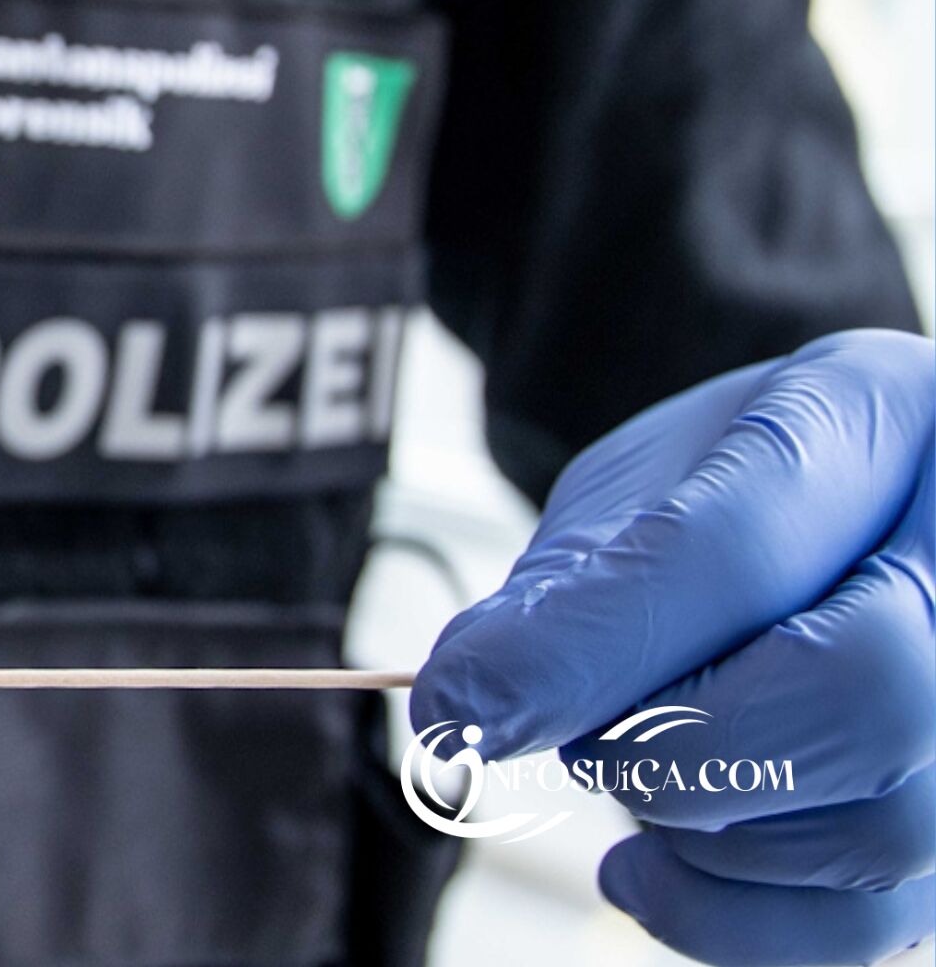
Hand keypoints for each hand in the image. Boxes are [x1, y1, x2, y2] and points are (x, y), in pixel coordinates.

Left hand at [412, 329, 933, 965]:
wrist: (827, 514)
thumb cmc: (725, 488)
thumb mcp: (635, 487)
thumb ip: (568, 587)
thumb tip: (466, 704)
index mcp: (877, 415)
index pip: (740, 551)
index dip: (584, 648)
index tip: (455, 704)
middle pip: (857, 696)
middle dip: (666, 742)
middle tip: (573, 736)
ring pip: (877, 827)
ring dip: (695, 828)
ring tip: (623, 764)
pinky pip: (873, 919)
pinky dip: (729, 917)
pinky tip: (644, 870)